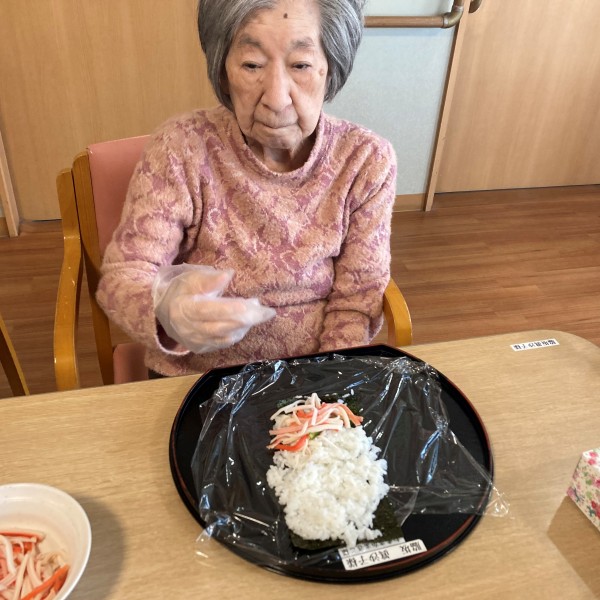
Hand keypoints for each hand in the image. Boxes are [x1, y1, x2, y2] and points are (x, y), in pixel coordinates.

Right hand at [153, 264, 274, 352]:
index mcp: (186, 308)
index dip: (231, 309)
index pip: (210, 311)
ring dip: (245, 326)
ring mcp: (196, 341)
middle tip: (267, 311)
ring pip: (225, 338)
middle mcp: (190, 329)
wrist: (163, 312)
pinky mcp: (201, 348)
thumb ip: (209, 279)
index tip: (250, 303)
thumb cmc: (181, 291)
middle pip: (222, 327)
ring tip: (259, 312)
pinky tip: (246, 323)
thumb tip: (228, 274)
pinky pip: (223, 343)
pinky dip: (238, 333)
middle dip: (247, 319)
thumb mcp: (191, 278)